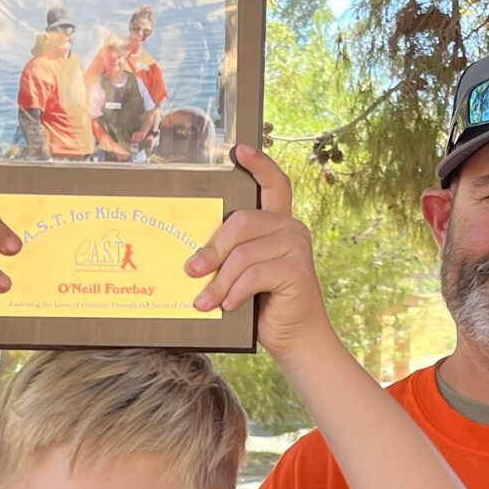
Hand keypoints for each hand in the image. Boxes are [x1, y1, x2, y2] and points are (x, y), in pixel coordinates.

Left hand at [187, 146, 334, 356]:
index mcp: (277, 224)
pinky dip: (236, 292)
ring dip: (219, 282)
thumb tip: (190, 259)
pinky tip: (229, 306)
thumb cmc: (262, 305)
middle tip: (191, 271)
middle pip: (242, 222)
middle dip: (212, 249)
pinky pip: (255, 274)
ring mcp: (297, 247)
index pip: (273, 184)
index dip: (258, 165)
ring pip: (244, 254)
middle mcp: (290, 229)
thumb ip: (228, 257)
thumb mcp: (241, 276)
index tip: (238, 151)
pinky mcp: (298, 270)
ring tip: (203, 302)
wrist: (295, 338)